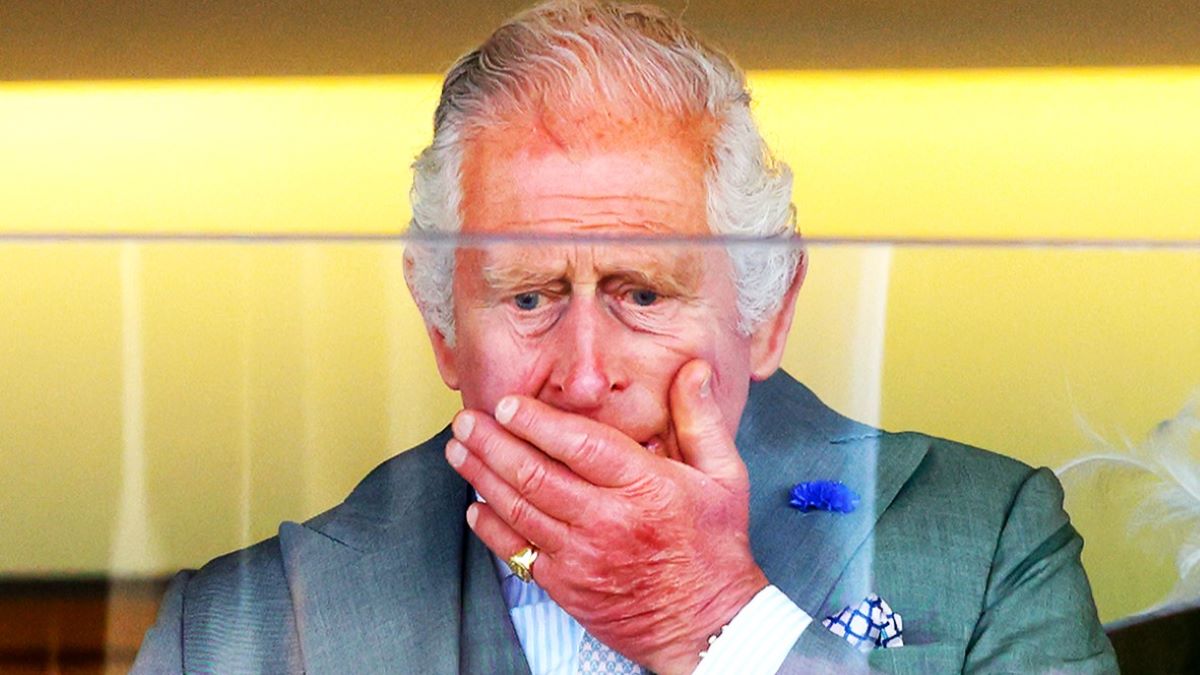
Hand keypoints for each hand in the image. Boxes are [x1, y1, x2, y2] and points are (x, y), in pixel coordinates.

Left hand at [445, 359, 767, 673]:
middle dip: (493, 444)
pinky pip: (517, 552)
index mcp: (644, 486)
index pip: (579, 445)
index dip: (536, 422)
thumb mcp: (723, 476)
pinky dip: (491, 528)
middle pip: (535, 475)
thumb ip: (700, 419)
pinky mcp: (566, 586)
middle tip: (466, 422)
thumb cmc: (714, 545)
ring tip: (458, 452)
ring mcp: (581, 557)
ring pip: (518, 510)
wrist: (706, 624)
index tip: (506, 404)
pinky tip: (474, 507)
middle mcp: (607, 520)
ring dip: (482, 478)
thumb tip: (690, 370)